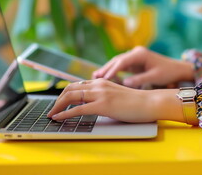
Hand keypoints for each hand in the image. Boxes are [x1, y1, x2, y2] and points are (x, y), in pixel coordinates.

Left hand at [47, 78, 183, 122]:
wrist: (150, 103)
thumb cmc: (137, 103)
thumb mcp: (117, 96)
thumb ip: (105, 96)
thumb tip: (94, 104)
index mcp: (102, 82)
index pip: (77, 85)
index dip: (65, 93)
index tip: (59, 102)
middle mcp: (99, 85)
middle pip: (70, 88)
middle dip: (57, 99)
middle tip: (52, 109)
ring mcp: (100, 94)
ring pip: (71, 96)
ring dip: (57, 106)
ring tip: (51, 114)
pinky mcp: (103, 105)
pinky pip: (78, 109)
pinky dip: (65, 114)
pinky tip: (58, 118)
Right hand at [92, 46, 193, 87]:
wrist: (177, 69)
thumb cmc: (168, 72)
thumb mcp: (155, 77)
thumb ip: (140, 80)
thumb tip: (124, 83)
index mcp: (140, 54)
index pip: (122, 62)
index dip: (112, 70)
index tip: (104, 79)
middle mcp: (136, 53)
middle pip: (117, 60)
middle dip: (106, 68)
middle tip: (94, 77)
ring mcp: (134, 57)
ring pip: (117, 62)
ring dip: (107, 69)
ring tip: (96, 77)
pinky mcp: (135, 62)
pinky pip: (121, 66)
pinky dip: (113, 71)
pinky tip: (105, 77)